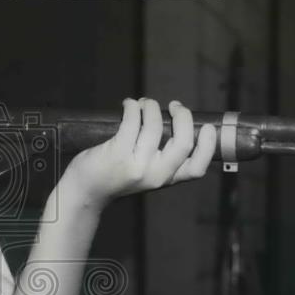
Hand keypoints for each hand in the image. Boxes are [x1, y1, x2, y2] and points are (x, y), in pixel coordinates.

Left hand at [61, 97, 216, 210]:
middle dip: (183, 116)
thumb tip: (178, 122)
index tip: (207, 127)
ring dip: (151, 106)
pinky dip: (133, 106)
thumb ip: (162, 158)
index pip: (197, 168)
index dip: (208, 145)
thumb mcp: (146, 174)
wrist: (85, 191)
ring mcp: (137, 165)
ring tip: (144, 103)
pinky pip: (133, 120)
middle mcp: (155, 175)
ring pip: (155, 125)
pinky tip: (129, 104)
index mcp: (166, 179)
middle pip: (183, 142)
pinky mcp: (118, 153)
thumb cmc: (115, 176)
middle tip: (174, 106)